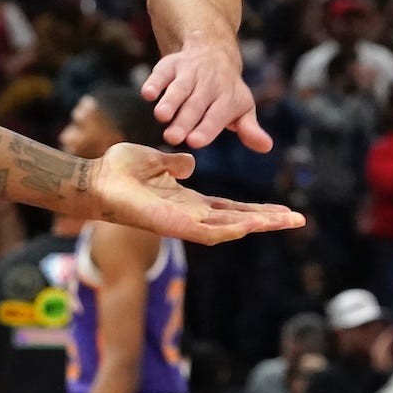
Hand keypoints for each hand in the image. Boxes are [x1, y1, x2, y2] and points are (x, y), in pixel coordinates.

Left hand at [91, 142, 302, 245]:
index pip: (229, 209)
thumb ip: (173, 164)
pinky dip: (231, 229)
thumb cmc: (118, 171)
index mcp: (188, 202)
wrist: (95, 180)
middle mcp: (190, 216)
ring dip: (258, 225)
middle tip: (298, 219)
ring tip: (286, 221)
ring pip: (230, 229)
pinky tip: (251, 225)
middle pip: (238, 221)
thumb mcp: (154, 161)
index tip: (280, 209)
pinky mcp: (173, 226)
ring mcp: (183, 224)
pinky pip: (208, 232)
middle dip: (268, 221)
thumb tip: (189, 162)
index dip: (255, 210)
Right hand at [143, 40, 271, 150]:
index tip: (195, 142)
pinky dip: (154, 81)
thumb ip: (250, 129)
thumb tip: (267, 147)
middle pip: (195, 104)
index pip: (216, 115)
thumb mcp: (242, 108)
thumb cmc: (226, 91)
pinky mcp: (170, 65)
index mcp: (227, 97)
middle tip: (173, 138)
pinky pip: (161, 72)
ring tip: (161, 116)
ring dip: (169, 101)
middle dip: (184, 121)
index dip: (206, 128)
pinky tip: (147, 93)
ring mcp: (188, 72)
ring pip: (179, 88)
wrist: (213, 50)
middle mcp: (208, 83)